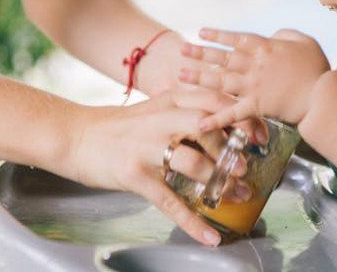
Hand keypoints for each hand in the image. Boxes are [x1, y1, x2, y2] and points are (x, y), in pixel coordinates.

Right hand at [55, 86, 236, 245]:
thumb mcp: (155, 109)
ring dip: (220, 181)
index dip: (243, 117)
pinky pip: (170, 201)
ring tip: (237, 194)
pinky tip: (210, 236)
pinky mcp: (135, 175)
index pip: (216, 101)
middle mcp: (162, 119)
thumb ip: (187, 114)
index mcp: (171, 100)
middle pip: (210, 128)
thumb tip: (225, 128)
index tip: (261, 134)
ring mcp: (148, 147)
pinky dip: (193, 222)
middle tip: (249, 167)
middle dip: (236, 149)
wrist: (75, 136)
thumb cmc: (119, 126)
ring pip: (195, 163)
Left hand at [179, 28, 329, 128]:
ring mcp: (253, 86)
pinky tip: (199, 122)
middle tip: (181, 51)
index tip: (201, 33)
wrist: (322, 95)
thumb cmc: (317, 67)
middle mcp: (254, 64)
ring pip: (221, 80)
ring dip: (199, 78)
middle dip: (200, 54)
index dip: (217, 35)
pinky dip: (216, 119)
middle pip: (222, 57)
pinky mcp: (256, 106)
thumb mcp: (304, 40)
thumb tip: (273, 35)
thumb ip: (285, 34)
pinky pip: (232, 113)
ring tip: (181, 75)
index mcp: (265, 47)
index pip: (236, 38)